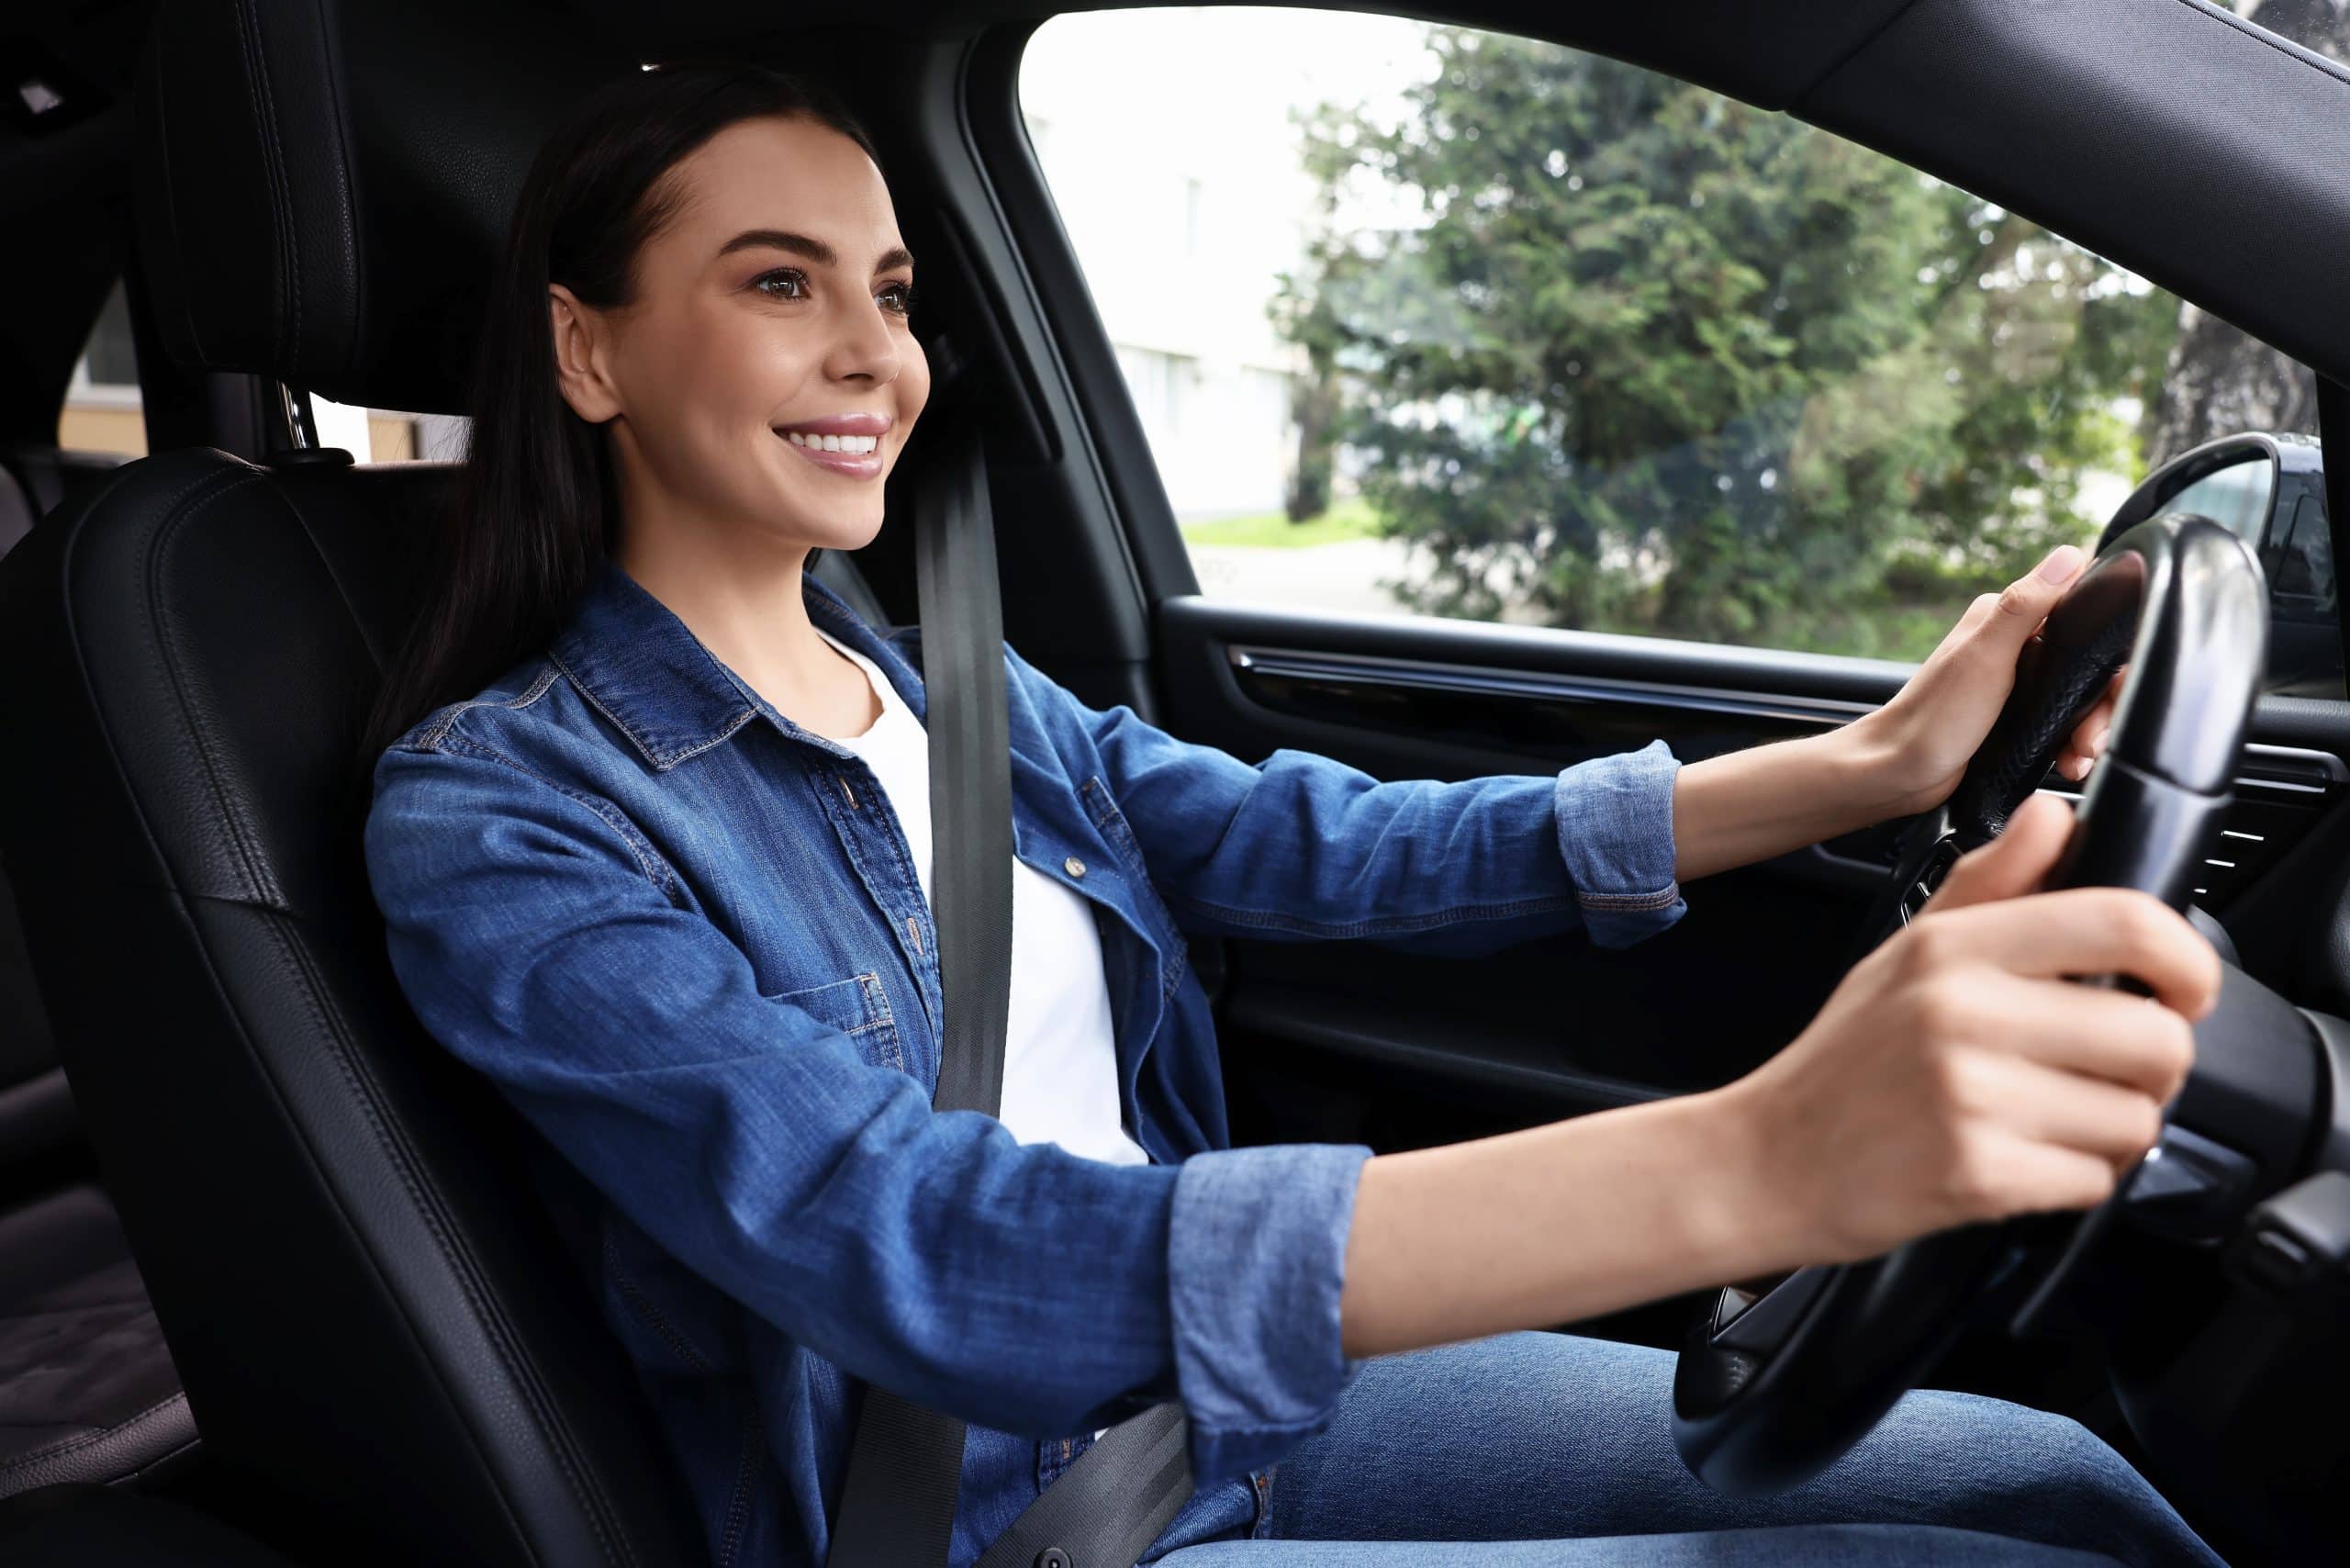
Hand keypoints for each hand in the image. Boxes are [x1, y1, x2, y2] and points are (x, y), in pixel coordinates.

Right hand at [1721, 792, 2219, 1265]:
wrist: (1770, 1161)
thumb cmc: (1847, 1061)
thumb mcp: (1906, 953)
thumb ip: (1991, 883)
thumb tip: (2054, 814)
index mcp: (1953, 948)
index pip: (2124, 924)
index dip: (2188, 962)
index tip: (2184, 989)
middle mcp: (1962, 1012)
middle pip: (2155, 1037)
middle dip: (2151, 1070)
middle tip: (2104, 1075)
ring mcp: (1969, 1095)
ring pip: (2135, 1119)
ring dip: (2112, 1133)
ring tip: (2048, 1122)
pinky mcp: (1978, 1174)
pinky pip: (2094, 1181)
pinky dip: (2074, 1181)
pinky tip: (2023, 1162)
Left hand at [1855, 545, 2124, 813]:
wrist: (1898, 774)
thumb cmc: (1933, 718)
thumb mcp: (1984, 657)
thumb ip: (2024, 607)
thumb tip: (2069, 554)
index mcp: (2006, 619)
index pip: (2083, 613)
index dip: (2111, 650)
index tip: (2112, 687)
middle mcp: (2013, 644)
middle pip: (2090, 663)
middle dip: (2102, 704)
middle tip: (2092, 739)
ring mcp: (2017, 682)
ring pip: (2081, 696)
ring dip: (2091, 729)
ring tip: (2080, 757)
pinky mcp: (2017, 716)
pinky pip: (2063, 723)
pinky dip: (2073, 744)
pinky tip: (2070, 763)